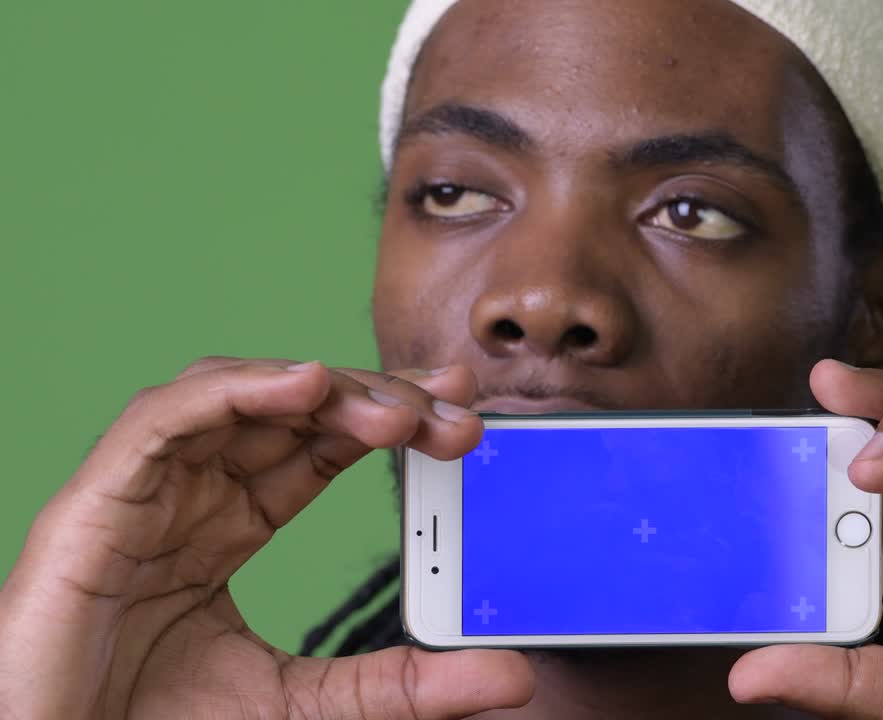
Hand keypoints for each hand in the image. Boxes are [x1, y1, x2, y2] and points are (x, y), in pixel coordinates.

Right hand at [0, 357, 532, 719]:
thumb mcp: (307, 704)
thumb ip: (404, 685)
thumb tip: (512, 676)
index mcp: (227, 525)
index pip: (320, 446)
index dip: (389, 419)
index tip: (463, 415)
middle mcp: (189, 493)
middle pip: (291, 411)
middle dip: (377, 399)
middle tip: (454, 411)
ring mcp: (143, 490)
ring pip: (237, 395)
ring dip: (323, 389)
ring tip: (397, 412)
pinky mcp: (95, 501)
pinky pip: (166, 418)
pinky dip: (236, 390)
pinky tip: (305, 387)